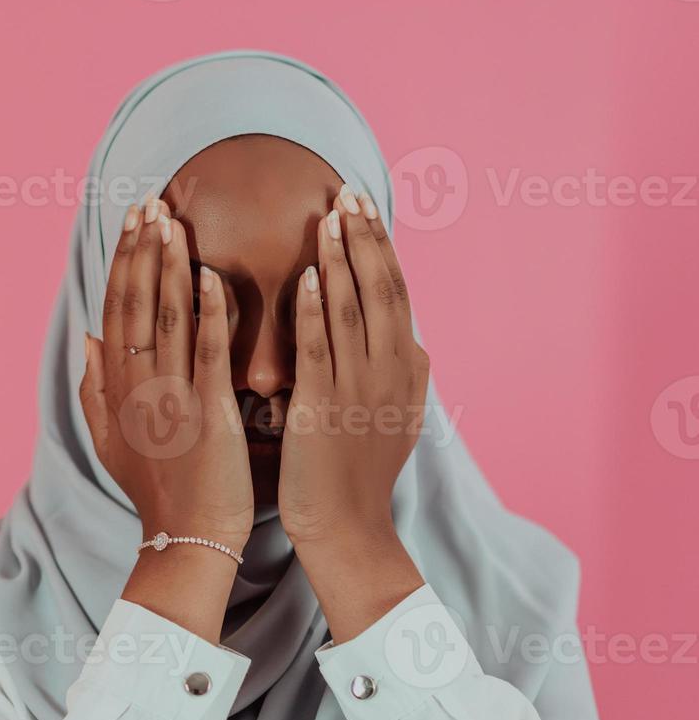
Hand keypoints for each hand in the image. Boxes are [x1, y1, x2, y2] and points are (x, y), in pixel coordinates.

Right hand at [78, 198, 251, 641]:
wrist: (188, 539)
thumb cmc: (158, 490)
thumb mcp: (112, 439)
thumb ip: (95, 388)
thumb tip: (88, 340)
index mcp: (117, 388)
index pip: (117, 310)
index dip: (124, 263)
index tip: (132, 222)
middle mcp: (137, 387)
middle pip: (136, 305)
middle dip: (142, 251)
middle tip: (149, 203)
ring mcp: (170, 399)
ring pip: (166, 319)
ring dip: (169, 267)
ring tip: (173, 222)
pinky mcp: (206, 414)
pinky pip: (205, 354)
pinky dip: (206, 314)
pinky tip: (209, 275)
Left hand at [279, 186, 427, 637]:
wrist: (348, 528)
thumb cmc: (356, 472)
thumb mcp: (393, 414)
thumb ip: (399, 373)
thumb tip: (412, 339)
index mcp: (406, 368)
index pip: (396, 292)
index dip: (380, 246)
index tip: (364, 207)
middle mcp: (392, 371)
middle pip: (383, 288)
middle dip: (366, 238)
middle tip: (350, 192)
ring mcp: (361, 389)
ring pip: (354, 310)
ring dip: (341, 259)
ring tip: (329, 216)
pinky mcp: (327, 408)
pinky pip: (322, 348)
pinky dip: (316, 308)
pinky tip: (306, 274)